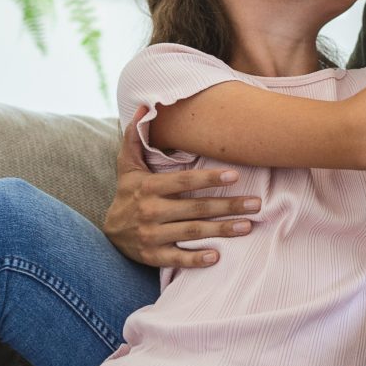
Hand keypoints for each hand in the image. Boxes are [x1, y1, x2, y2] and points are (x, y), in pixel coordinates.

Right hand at [101, 107, 259, 268]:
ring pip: (192, 232)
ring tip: (248, 226)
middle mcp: (150, 211)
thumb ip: (135, 136)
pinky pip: (178, 259)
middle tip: (256, 204)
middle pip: (195, 208)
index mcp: (148, 187)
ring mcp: (152, 236)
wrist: (109, 233)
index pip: (183, 181)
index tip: (235, 175)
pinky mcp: (153, 256)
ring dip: (221, 230)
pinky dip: (196, 260)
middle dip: (228, 206)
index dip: (209, 179)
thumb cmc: (127, 193)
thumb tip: (143, 105)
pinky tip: (217, 257)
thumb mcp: (127, 165)